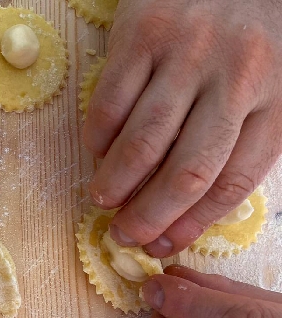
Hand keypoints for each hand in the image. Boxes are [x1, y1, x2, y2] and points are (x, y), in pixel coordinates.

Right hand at [83, 0, 281, 256]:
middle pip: (187, 171)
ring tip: (102, 201)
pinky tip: (96, 152)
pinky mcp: (144, 34)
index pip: (233, 181)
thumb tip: (185, 206)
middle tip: (125, 235)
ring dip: (116, 183)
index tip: (165, 245)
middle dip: (150, 215)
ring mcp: (188, 54)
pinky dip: (97, 137)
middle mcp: (238, 77)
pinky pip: (111, 102)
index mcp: (278, 97)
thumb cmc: (250, 30)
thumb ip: (240, 137)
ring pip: (144, 142)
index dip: (194, 223)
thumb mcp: (269, 83)